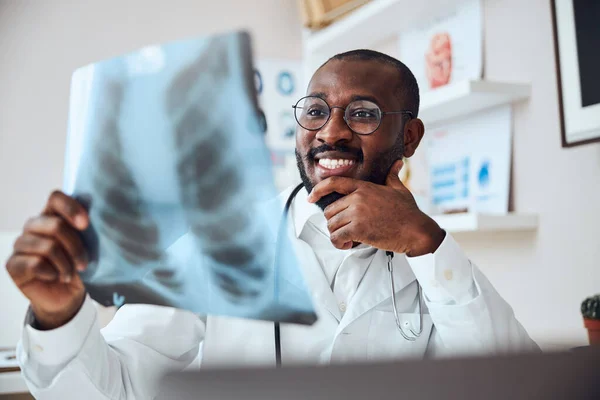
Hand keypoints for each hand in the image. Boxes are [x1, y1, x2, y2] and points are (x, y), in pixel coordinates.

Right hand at [5, 191, 89, 328]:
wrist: (67, 297)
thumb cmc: (78, 267)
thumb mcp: (88, 247)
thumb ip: (88, 232)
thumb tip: (104, 221)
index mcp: (53, 215)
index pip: (55, 198)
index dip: (71, 208)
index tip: (86, 224)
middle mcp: (34, 226)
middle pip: (55, 225)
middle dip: (76, 247)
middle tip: (84, 263)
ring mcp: (21, 244)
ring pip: (48, 246)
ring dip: (66, 264)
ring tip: (71, 274)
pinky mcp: (13, 264)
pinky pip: (35, 264)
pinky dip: (52, 273)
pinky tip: (56, 277)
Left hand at [307, 160, 444, 255]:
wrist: (416, 230)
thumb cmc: (409, 212)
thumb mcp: (399, 189)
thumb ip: (392, 176)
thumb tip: (397, 163)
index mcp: (364, 187)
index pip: (334, 183)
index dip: (318, 190)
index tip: (310, 197)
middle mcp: (357, 198)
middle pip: (330, 210)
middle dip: (335, 222)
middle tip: (346, 230)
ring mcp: (357, 213)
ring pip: (331, 225)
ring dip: (337, 234)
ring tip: (349, 239)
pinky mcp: (358, 229)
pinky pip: (337, 238)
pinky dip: (340, 244)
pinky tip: (349, 245)